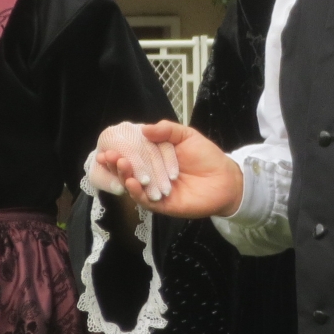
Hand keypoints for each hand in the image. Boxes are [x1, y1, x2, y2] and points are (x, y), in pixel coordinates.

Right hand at [101, 121, 245, 217]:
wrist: (226, 179)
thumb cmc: (207, 156)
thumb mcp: (187, 136)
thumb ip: (167, 130)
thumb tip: (144, 128)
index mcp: (154, 158)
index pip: (132, 154)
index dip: (119, 150)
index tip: (107, 145)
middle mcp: (151, 175)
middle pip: (129, 171)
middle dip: (116, 163)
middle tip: (107, 156)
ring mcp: (155, 191)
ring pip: (134, 186)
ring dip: (124, 176)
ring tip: (120, 165)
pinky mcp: (162, 205)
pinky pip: (145, 201)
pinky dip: (136, 192)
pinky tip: (131, 182)